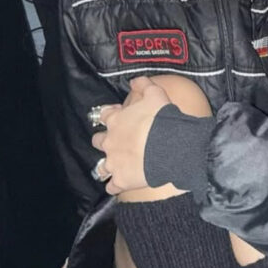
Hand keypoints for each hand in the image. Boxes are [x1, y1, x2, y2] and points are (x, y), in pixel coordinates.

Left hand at [91, 76, 171, 194]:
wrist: (169, 146)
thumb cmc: (161, 119)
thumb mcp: (155, 94)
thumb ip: (143, 85)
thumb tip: (135, 80)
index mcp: (115, 120)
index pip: (103, 115)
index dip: (110, 115)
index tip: (117, 115)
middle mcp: (109, 141)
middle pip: (98, 141)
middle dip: (104, 141)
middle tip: (116, 142)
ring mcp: (113, 162)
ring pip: (100, 167)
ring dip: (106, 166)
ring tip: (113, 167)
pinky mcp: (121, 180)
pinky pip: (111, 187)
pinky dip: (114, 186)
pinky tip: (119, 186)